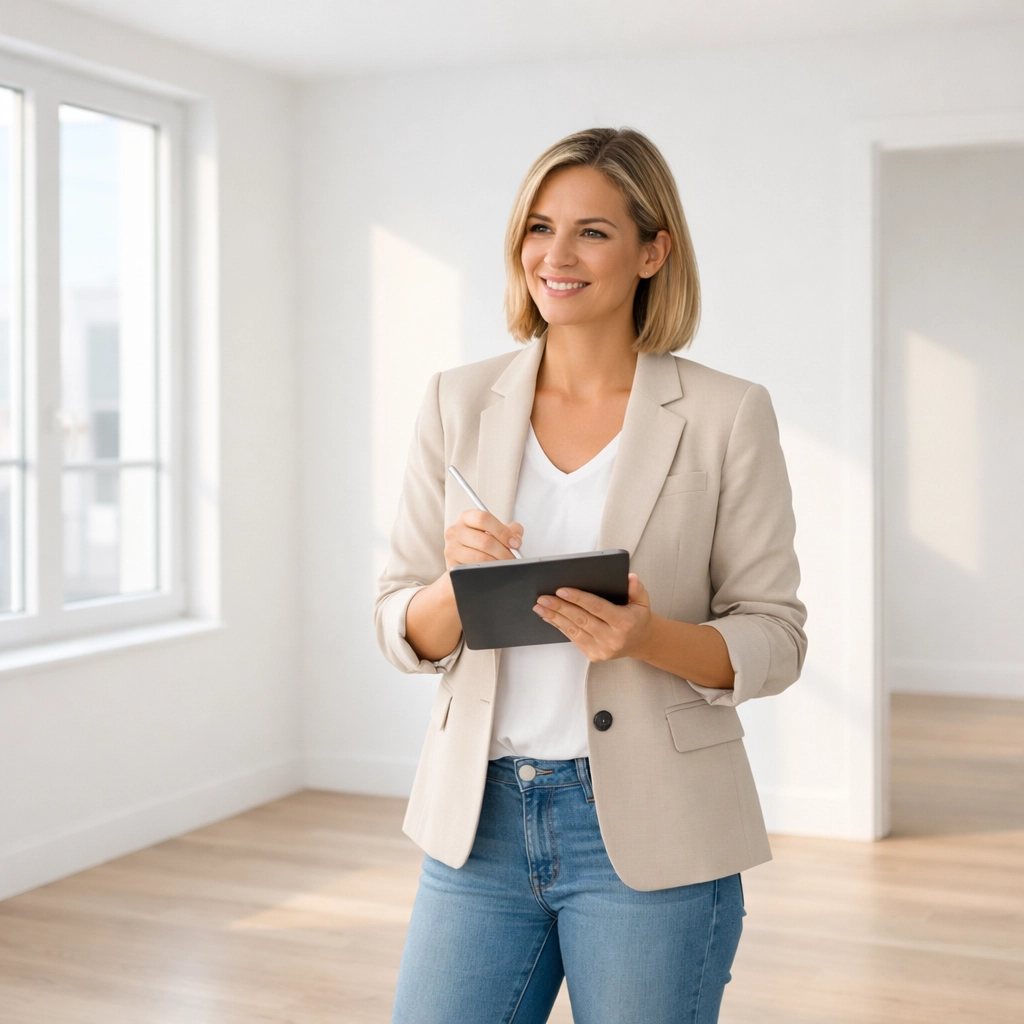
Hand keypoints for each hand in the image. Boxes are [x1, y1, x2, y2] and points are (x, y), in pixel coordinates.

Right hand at [443, 509, 523, 569]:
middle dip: (504, 552)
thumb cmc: (482, 545)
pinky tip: (494, 571)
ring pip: (480, 558)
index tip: (515, 543)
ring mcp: (451, 549)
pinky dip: (488, 572)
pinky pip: (473, 570)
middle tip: (514, 558)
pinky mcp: (452, 565)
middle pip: (484, 541)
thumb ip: (509, 530)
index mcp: (467, 518)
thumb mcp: (495, 533)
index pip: (483, 519)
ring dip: (498, 563)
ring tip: (506, 566)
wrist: (465, 563)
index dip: (502, 531)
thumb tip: (516, 537)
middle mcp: (455, 531)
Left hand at [532, 572, 652, 661]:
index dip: (578, 598)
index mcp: (624, 622)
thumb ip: (636, 588)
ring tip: (540, 607)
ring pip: (573, 631)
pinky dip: (559, 627)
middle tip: (543, 597)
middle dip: (560, 607)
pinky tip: (549, 617)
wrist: (640, 642)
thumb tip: (630, 577)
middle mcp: (613, 638)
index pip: (597, 607)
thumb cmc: (637, 617)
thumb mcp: (642, 601)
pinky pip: (573, 639)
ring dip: (554, 618)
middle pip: (581, 619)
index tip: (561, 590)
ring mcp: (602, 649)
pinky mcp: (593, 655)